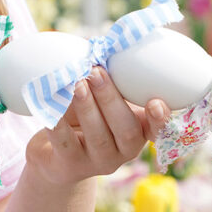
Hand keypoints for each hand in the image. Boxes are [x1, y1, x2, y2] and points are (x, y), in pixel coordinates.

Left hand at [25, 67, 170, 185]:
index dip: (160, 119)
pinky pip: (64, 143)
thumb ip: (106, 80)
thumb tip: (99, 45)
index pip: (156, 129)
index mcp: (138, 132)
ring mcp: (97, 162)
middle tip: (98, 72)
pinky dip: (58, 122)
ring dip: (88, 107)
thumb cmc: (83, 118)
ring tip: (78, 82)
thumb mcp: (100, 101)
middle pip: (126, 130)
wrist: (53, 156)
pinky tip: (51, 103)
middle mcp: (123, 151)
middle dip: (111, 99)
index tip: (156, 102)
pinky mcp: (70, 166)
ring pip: (98, 137)